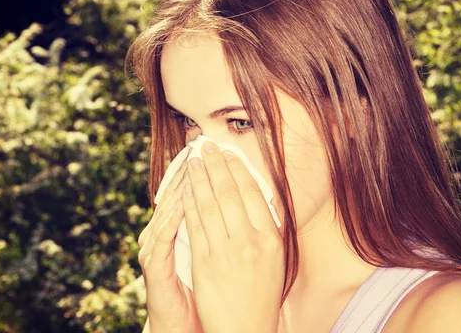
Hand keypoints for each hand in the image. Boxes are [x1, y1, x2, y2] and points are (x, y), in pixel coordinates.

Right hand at [137, 147, 202, 332]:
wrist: (184, 327)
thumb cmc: (204, 292)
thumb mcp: (212, 256)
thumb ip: (218, 229)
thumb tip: (242, 202)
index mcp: (177, 229)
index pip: (189, 194)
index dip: (204, 172)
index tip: (219, 151)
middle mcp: (163, 234)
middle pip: (175, 196)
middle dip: (193, 171)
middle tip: (204, 147)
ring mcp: (154, 249)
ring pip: (165, 212)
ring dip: (180, 188)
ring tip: (195, 166)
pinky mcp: (152, 266)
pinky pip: (161, 240)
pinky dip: (171, 221)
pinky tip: (182, 204)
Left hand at [181, 141, 284, 332]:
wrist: (245, 329)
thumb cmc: (261, 293)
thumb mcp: (276, 259)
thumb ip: (268, 227)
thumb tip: (259, 195)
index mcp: (271, 238)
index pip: (253, 193)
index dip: (238, 170)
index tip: (229, 154)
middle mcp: (251, 242)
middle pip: (230, 194)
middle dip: (216, 166)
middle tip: (207, 146)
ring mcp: (227, 252)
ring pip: (210, 205)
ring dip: (199, 179)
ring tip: (193, 161)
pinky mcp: (205, 263)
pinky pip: (195, 226)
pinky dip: (189, 205)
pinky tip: (185, 190)